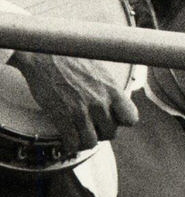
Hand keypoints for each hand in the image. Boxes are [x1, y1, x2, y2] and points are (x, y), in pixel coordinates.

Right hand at [10, 51, 137, 153]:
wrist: (42, 50)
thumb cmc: (69, 56)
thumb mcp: (99, 69)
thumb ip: (109, 88)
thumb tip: (115, 101)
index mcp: (111, 89)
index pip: (131, 119)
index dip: (121, 122)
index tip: (114, 119)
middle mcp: (99, 102)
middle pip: (111, 133)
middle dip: (102, 131)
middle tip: (92, 126)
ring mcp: (81, 110)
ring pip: (92, 141)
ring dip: (86, 141)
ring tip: (80, 135)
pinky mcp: (62, 115)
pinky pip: (72, 141)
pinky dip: (70, 145)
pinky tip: (68, 142)